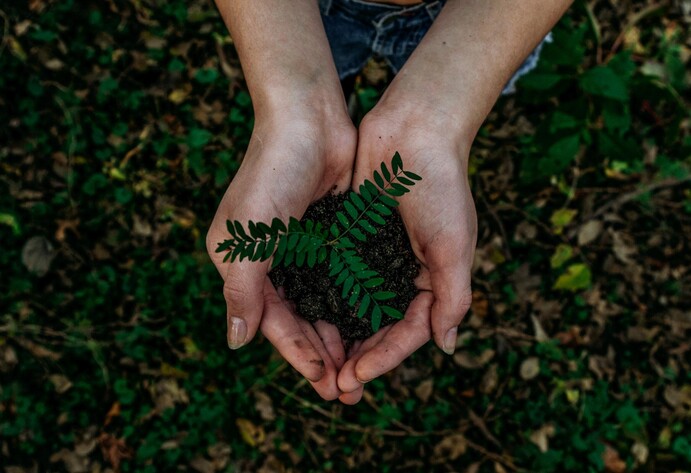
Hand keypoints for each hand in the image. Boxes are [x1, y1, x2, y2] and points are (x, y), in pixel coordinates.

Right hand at [206, 108, 355, 399]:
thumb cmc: (272, 173)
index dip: (298, 354)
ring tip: (361, 368)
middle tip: (348, 389)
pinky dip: (353, 304)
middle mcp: (271, 261)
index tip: (324, 383)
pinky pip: (341, 280)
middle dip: (322, 355)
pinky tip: (371, 325)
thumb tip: (236, 343)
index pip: (272, 322)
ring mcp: (302, 248)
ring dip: (340, 336)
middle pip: (298, 320)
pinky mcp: (329, 235)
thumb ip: (242, 291)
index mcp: (243, 264)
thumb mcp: (248, 237)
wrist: (308, 119)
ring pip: (322, 305)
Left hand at [336, 101, 477, 403]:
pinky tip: (305, 318)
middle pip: (378, 327)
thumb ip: (453, 297)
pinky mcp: (352, 237)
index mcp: (432, 280)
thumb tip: (447, 347)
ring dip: (338, 336)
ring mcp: (376, 256)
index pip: (408, 332)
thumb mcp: (454, 245)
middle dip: (358, 357)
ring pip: (354, 308)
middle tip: (333, 386)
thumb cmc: (441, 185)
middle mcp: (403, 273)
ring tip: (317, 364)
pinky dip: (324, 298)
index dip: (384, 358)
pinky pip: (336, 276)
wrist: (414, 129)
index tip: (355, 377)